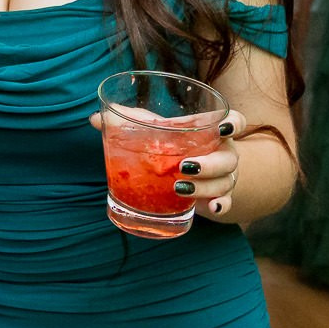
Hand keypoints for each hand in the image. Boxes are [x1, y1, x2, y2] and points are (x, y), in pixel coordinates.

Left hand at [86, 109, 246, 219]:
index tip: (223, 127)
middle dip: (210, 163)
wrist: (195, 170)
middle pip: (228, 156)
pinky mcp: (219, 197)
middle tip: (184, 166)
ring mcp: (223, 176)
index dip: (234, 123)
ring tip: (179, 187)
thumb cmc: (174, 143)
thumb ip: (129, 121)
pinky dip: (221, 206)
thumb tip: (94, 119)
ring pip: (225, 181)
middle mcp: (222, 152)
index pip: (234, 121)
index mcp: (209, 130)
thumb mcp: (154, 129)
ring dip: (206, 186)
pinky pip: (226, 203)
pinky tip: (211, 209)